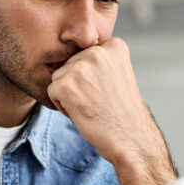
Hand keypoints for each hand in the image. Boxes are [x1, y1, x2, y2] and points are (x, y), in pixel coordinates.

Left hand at [47, 38, 164, 165]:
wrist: (131, 138)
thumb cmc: (124, 112)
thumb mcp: (118, 74)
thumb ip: (99, 62)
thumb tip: (68, 57)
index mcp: (113, 46)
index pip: (84, 54)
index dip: (90, 76)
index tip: (105, 90)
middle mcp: (97, 51)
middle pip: (70, 63)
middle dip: (78, 84)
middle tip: (98, 100)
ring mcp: (81, 67)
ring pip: (59, 77)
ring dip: (69, 94)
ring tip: (91, 106)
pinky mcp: (66, 85)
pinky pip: (52, 91)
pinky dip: (62, 105)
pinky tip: (82, 112)